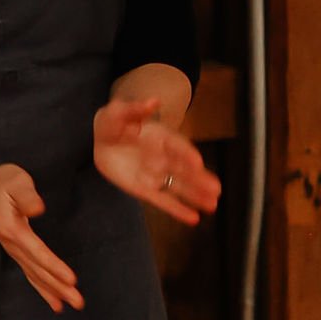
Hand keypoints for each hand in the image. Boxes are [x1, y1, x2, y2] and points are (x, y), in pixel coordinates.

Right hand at [0, 163, 83, 314]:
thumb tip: (39, 208)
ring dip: (53, 292)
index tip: (71, 280)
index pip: (37, 252)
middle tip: (78, 302)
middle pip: (38, 270)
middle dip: (59, 287)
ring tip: (71, 305)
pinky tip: (56, 301)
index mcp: (12, 229)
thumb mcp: (15, 181)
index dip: (54, 267)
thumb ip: (27, 195)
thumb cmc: (2, 182)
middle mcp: (11, 245)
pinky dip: (43, 289)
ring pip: (35, 276)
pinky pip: (31, 274)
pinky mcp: (17, 252)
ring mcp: (13, 250)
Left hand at [93, 98, 221, 227]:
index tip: (197, 162)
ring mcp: (156, 174)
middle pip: (184, 169)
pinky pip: (162, 200)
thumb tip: (153, 101)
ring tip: (213, 204)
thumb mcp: (119, 112)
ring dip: (195, 196)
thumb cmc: (114, 122)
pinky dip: (177, 210)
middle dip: (199, 179)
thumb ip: (135, 109)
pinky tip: (193, 218)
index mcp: (161, 137)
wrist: (104, 140)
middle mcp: (164, 157)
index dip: (186, 154)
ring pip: (178, 187)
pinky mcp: (146, 189)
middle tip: (216, 189)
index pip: (177, 146)